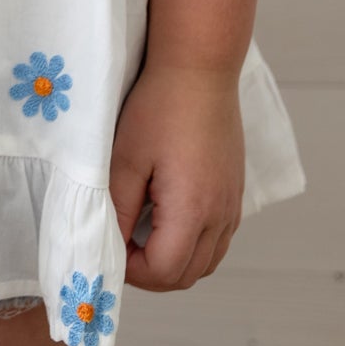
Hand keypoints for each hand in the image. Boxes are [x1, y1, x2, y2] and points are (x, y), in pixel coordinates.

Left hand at [108, 62, 245, 291]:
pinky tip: (167, 219)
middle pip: (188, 276)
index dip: (132, 271)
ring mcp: (232, 204)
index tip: (110, 245)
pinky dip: (193, 244)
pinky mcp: (235, 192)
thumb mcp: (124, 159)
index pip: (164, 272)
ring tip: (141, 236)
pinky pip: (218, 239)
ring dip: (174, 262)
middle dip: (151, 273)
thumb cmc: (159, 108)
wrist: (200, 69)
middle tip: (121, 246)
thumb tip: (109, 243)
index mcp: (192, 210)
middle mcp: (220, 215)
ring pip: (207, 261)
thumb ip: (116, 208)